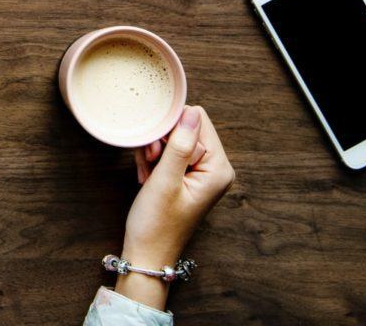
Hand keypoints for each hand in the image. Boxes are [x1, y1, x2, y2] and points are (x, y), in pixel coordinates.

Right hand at [117, 105, 234, 310]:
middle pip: (185, 128)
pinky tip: (147, 177)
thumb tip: (190, 112)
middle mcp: (216, 168)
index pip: (197, 121)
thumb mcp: (165, 181)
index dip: (171, 129)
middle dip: (161, 142)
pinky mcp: (189, 176)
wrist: (147, 253)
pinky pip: (170, 152)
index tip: (156, 153)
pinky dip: (154, 161)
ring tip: (148, 175)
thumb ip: (179, 145)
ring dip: (154, 152)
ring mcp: (203, 172)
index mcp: (219, 168)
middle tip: (150, 165)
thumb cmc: (156, 224)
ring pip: (174, 139)